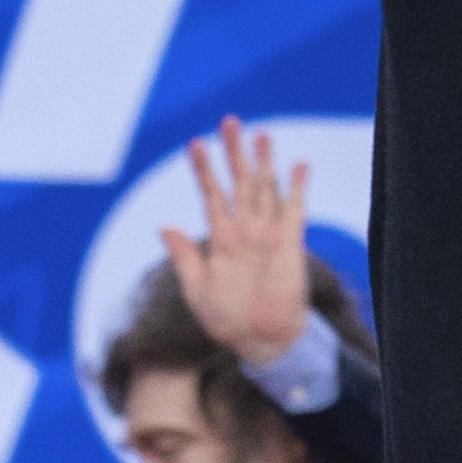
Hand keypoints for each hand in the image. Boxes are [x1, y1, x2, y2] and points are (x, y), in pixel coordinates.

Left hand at [159, 117, 315, 371]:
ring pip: (265, 188)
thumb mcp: (197, 290)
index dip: (203, 169)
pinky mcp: (290, 242)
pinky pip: (293, 208)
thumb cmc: (228, 320)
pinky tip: (298, 164)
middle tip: (229, 121)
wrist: (261, 341)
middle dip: (233, 152)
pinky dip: (297, 186)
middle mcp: (245, 229)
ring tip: (261, 133)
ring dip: (263, 161)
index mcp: (221, 239)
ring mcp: (268, 233)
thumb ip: (183, 257)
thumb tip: (163, 225)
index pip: (211, 194)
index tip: (194, 143)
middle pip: (239, 181)